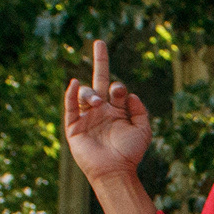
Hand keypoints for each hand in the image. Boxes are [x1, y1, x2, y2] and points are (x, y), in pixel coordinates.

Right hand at [62, 40, 151, 189]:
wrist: (115, 171)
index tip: (122, 96)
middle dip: (101, 61)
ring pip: (85, 93)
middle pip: (99, 80)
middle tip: (100, 42)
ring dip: (91, 94)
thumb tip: (131, 93)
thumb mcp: (143, 129)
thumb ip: (140, 110)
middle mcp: (101, 110)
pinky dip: (71, 94)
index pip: (116, 89)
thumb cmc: (130, 153)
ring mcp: (87, 117)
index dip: (120, 88)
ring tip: (97, 103)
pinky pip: (70, 107)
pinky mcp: (74, 127)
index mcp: (117, 110)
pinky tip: (74, 82)